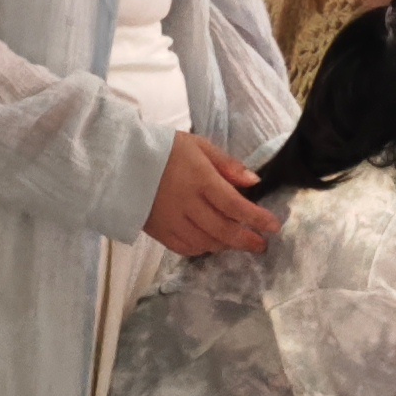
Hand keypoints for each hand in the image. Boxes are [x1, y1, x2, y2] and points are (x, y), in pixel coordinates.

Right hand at [144, 132, 270, 256]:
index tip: (275, 226)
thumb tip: (254, 182)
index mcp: (200, 179)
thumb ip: (228, 165)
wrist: (121, 162)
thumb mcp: (199, 146)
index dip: (257, 219)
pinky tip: (212, 244)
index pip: (235, 205)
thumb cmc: (165, 149)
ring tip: (239, 242)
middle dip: (247, 240)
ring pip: (206, 243)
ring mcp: (171, 221)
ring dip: (226, 246)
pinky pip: (185, 249)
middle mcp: (187, 204)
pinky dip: (203, 249)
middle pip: (223, 231)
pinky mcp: (158, 232)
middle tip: (262, 245)